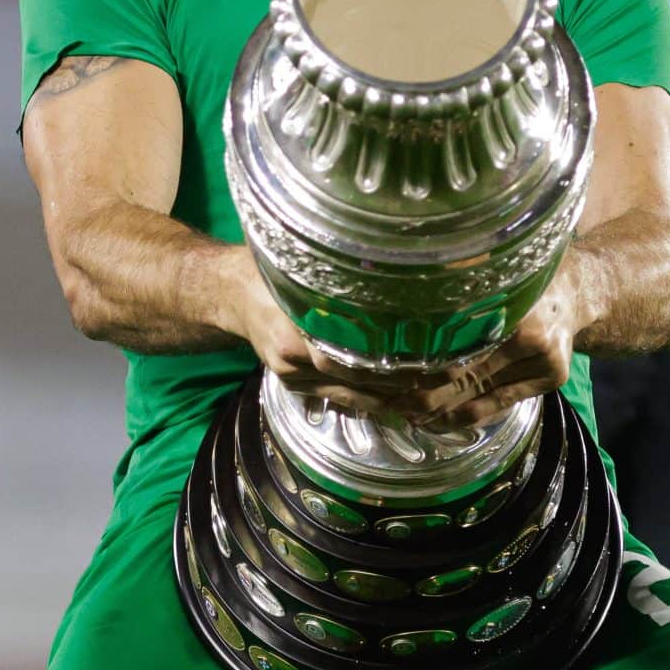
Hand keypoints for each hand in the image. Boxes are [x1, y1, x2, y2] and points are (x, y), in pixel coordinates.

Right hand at [217, 251, 431, 416]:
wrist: (232, 293)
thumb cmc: (270, 272)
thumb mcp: (300, 269)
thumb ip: (336, 279)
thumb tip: (389, 270)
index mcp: (294, 331)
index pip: (346, 357)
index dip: (384, 363)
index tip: (420, 359)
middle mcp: (294, 360)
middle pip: (353, 380)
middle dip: (396, 382)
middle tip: (437, 378)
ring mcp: (292, 376)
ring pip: (348, 395)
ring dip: (388, 397)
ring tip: (426, 395)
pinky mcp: (293, 384)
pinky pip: (337, 397)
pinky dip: (369, 400)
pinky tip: (396, 400)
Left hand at [381, 270, 582, 431]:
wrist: (575, 291)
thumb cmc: (518, 278)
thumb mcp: (490, 276)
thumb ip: (457, 293)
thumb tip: (398, 308)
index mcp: (510, 308)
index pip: (454, 352)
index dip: (419, 370)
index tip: (387, 379)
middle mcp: (530, 339)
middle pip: (463, 378)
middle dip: (421, 397)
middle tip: (388, 404)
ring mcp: (542, 364)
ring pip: (479, 398)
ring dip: (440, 412)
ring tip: (407, 417)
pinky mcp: (549, 381)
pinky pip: (499, 404)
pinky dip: (467, 416)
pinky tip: (441, 421)